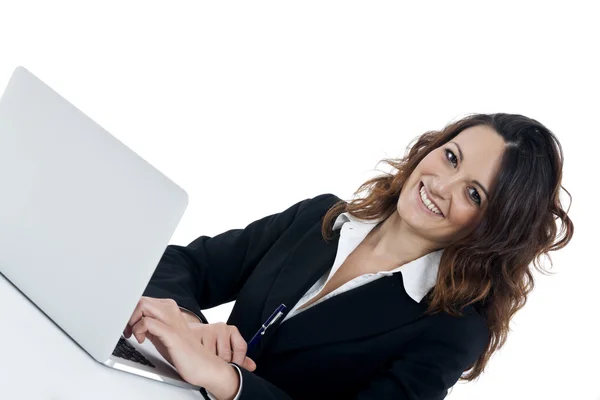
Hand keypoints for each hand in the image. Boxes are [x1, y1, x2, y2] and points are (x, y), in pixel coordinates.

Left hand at [124, 298, 255, 370]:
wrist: (204, 366)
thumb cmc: (184, 352)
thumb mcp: (162, 335)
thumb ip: (150, 326)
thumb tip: (131, 322)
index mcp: (170, 309)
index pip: (143, 300)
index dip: (131, 312)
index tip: (127, 326)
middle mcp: (171, 311)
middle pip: (141, 300)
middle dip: (128, 315)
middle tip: (128, 330)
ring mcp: (172, 321)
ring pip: (143, 306)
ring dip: (132, 320)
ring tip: (134, 334)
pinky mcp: (172, 334)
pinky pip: (148, 322)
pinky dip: (139, 330)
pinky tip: (141, 340)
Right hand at [187, 322, 256, 371]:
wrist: (188, 333)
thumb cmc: (210, 342)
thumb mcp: (226, 347)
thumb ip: (239, 357)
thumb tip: (252, 366)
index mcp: (232, 331)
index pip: (241, 348)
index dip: (238, 363)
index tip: (232, 371)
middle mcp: (221, 328)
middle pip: (226, 355)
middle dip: (221, 366)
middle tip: (217, 371)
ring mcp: (208, 330)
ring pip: (212, 356)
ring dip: (209, 365)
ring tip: (206, 365)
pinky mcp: (195, 334)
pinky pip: (199, 354)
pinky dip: (199, 360)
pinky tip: (198, 360)